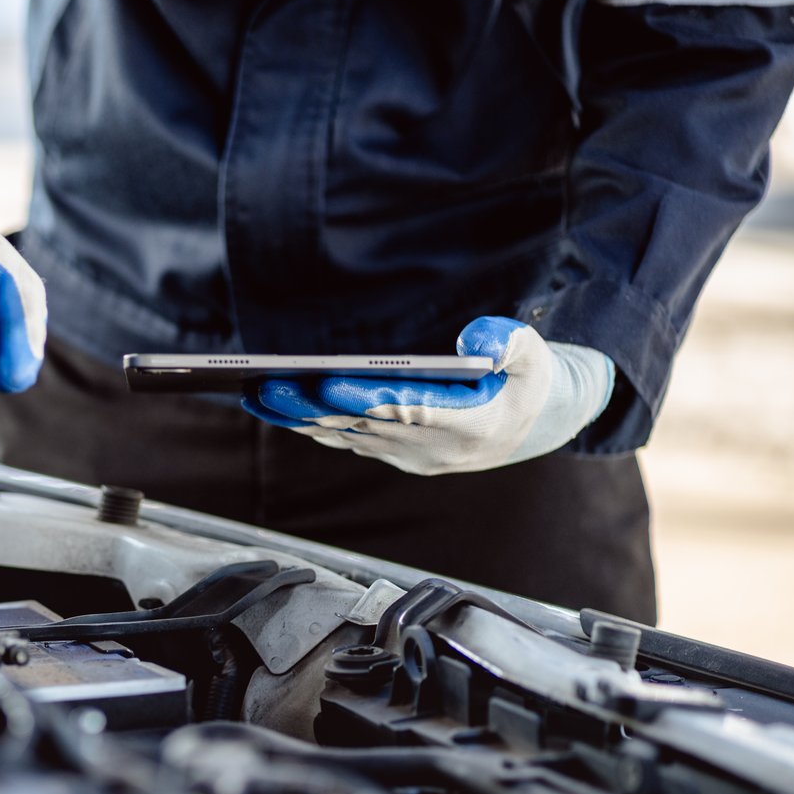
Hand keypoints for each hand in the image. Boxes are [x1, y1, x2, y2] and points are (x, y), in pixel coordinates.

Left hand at [242, 317, 614, 475]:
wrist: (532, 425)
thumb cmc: (530, 379)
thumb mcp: (538, 356)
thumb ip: (514, 344)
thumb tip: (478, 338)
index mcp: (471, 425)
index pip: (409, 412)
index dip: (364, 399)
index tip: (325, 382)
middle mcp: (434, 449)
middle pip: (362, 425)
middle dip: (311, 406)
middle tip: (267, 384)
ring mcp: (410, 456)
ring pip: (346, 436)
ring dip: (298, 418)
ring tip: (255, 393)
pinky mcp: (394, 453)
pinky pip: (346, 440)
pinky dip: (309, 423)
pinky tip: (276, 406)